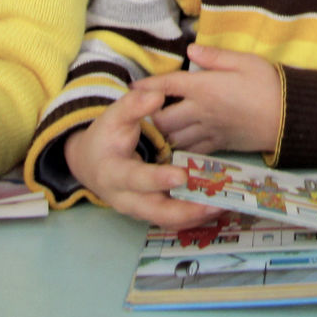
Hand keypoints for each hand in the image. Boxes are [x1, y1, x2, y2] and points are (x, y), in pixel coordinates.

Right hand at [65, 85, 225, 228]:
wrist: (92, 163)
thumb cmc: (105, 138)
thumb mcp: (113, 117)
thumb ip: (133, 105)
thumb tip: (156, 96)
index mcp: (113, 174)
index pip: (135, 179)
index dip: (157, 179)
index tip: (181, 175)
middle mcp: (126, 199)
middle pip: (156, 213)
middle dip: (186, 211)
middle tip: (215, 203)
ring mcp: (139, 210)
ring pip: (169, 220)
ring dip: (197, 216)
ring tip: (224, 205)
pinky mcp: (152, 212)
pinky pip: (174, 219)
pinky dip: (196, 215)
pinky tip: (218, 206)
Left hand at [147, 45, 281, 153]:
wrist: (289, 118)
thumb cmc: (269, 84)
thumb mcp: (245, 61)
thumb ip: (215, 56)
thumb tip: (190, 49)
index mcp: (204, 87)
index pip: (167, 85)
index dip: (147, 86)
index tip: (132, 87)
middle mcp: (201, 111)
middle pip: (163, 119)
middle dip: (149, 116)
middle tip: (142, 112)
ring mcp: (209, 131)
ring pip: (174, 138)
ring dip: (162, 134)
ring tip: (155, 130)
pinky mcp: (219, 145)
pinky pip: (192, 150)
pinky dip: (180, 149)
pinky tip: (176, 146)